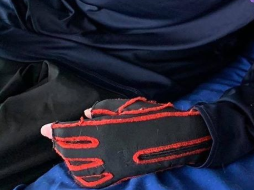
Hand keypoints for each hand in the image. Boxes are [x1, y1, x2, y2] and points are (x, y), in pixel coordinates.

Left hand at [41, 97, 210, 187]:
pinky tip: (79, 167)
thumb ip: (105, 108)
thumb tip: (85, 115)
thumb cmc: (154, 116)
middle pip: (70, 150)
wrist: (175, 138)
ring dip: (68, 157)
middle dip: (59, 143)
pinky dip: (81, 174)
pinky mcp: (117, 175)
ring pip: (78, 166)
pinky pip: (92, 180)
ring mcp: (109, 166)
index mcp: (105, 130)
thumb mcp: (129, 106)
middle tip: (55, 136)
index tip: (45, 128)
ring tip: (64, 150)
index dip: (56, 130)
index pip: (71, 132)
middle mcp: (103, 150)